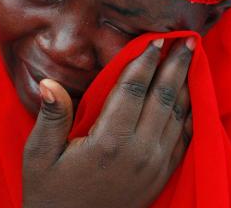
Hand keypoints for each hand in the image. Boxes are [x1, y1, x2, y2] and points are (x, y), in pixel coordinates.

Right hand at [23, 38, 194, 207]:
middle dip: (175, 65)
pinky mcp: (161, 176)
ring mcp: (155, 165)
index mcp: (108, 142)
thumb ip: (50, 118)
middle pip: (163, 97)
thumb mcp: (38, 157)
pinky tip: (192, 97)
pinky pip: (184, 138)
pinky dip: (190, 113)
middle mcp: (139, 151)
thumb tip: (49, 83)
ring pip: (178, 115)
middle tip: (186, 39)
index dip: (145, 61)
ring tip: (192, 59)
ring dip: (185, 84)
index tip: (156, 39)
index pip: (132, 89)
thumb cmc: (51, 194)